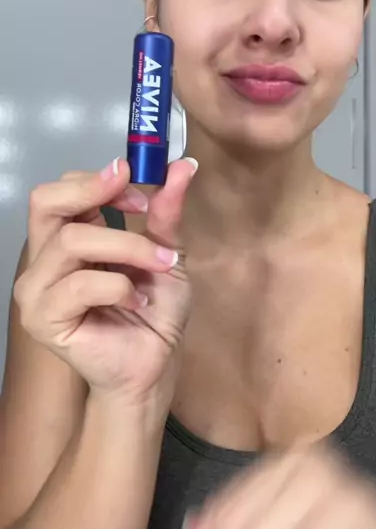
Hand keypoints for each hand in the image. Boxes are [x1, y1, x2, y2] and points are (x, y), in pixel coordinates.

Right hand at [14, 157, 197, 402]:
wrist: (154, 365)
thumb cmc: (154, 312)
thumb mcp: (166, 254)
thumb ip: (166, 211)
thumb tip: (184, 164)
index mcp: (67, 238)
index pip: (60, 191)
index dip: (97, 180)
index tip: (138, 188)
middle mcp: (44, 260)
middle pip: (45, 203)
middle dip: (93, 193)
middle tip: (138, 205)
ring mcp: (38, 290)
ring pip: (72, 241)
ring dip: (128, 249)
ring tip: (158, 268)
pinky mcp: (43, 318)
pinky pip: (81, 284)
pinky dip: (119, 287)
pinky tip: (137, 301)